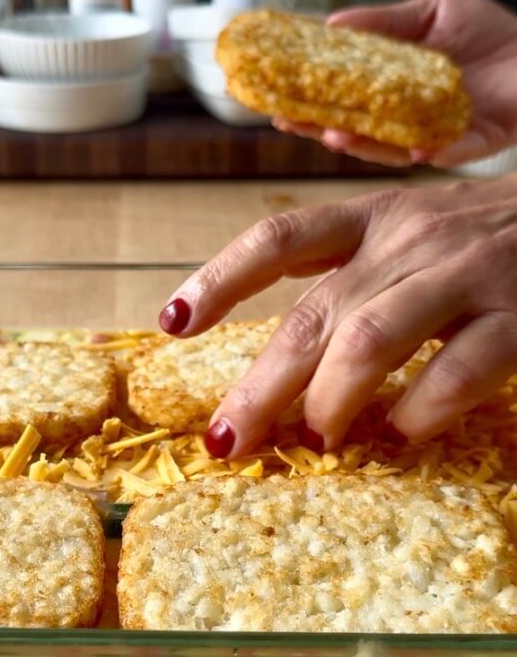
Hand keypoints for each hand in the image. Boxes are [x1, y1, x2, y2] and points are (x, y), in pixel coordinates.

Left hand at [159, 177, 516, 457]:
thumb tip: (290, 359)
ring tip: (317, 439)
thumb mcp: (412, 233)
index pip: (278, 240)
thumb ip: (354, 276)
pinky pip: (456, 371)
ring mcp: (465, 273)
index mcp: (373, 216)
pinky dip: (421, 411)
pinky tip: (406, 431)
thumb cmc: (487, 236)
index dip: (218, 279)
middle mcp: (410, 239)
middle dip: (260, 385)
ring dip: (331, 400)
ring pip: (370, 341)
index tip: (170, 325)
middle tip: (228, 440)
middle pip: (312, 315)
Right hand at [274, 0, 516, 167]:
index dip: (307, 102)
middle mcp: (407, 119)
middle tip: (285, 120)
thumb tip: (330, 24)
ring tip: (332, 136)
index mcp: (393, 90)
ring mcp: (435, 134)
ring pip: (390, 148)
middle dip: (317, 128)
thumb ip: (384, 22)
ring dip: (361, 145)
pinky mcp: (471, 143)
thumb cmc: (492, 31)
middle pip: (354, 130)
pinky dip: (429, 152)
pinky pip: (446, 152)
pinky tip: (410, 148)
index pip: (341, 100)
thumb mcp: (432, 12)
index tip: (273, 100)